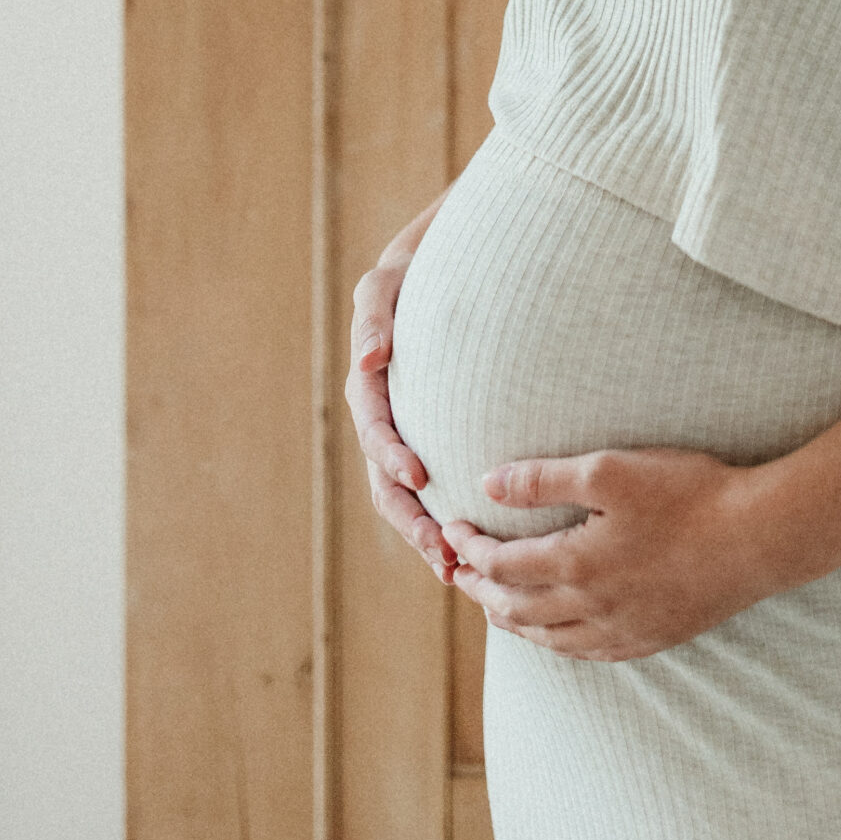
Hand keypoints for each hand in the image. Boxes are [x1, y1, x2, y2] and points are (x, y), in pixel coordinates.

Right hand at [345, 256, 457, 583]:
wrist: (435, 271)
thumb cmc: (408, 274)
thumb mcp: (386, 283)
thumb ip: (375, 316)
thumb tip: (369, 358)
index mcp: (369, 387)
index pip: (375, 428)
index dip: (391, 455)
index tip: (418, 477)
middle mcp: (383, 418)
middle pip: (386, 482)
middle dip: (410, 520)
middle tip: (442, 552)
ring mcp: (405, 435)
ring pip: (407, 498)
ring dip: (425, 533)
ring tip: (454, 568)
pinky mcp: (429, 443)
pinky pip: (433, 489)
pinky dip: (443, 519)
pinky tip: (470, 551)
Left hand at [445, 448, 787, 660]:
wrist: (758, 538)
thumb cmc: (688, 493)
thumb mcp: (611, 470)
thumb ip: (543, 479)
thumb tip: (487, 483)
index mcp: (576, 566)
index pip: (501, 565)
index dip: (469, 548)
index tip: (451, 528)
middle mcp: (591, 609)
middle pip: (514, 609)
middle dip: (479, 588)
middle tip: (457, 571)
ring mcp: (622, 630)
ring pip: (547, 639)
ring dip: (511, 621)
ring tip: (494, 604)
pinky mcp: (651, 638)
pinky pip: (586, 653)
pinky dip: (555, 643)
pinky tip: (556, 633)